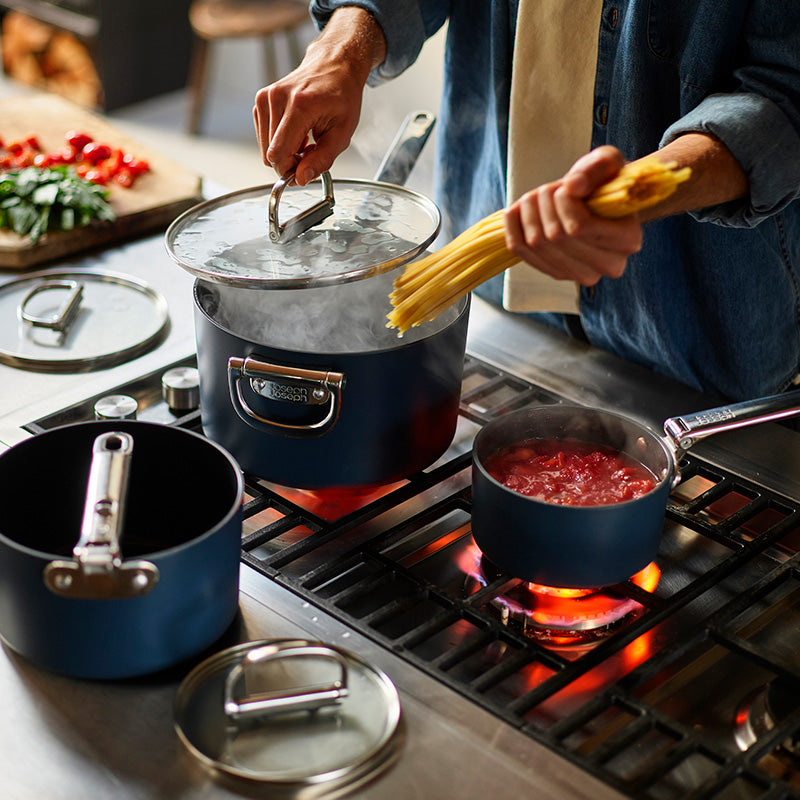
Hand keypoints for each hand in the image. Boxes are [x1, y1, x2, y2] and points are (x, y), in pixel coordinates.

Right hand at [252, 7, 385, 185]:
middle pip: (269, 153)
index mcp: (299, 105)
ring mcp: (266, 97)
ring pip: (266, 147)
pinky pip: (264, 136)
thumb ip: (322, 160)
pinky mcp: (261, 99)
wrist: (335, 65)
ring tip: (305, 139)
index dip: (289, 170)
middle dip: (289, 161)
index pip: (278, 153)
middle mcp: (277, 98)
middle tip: (310, 152)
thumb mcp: (342, 133)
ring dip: (285, 150)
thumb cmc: (342, 95)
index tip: (304, 171)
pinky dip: (280, 140)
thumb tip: (301, 178)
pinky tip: (296, 131)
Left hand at [503, 146, 643, 285]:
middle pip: (556, 236)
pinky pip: (523, 253)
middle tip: (546, 189)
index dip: (563, 201)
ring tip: (534, 197)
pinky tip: (516, 212)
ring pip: (538, 245)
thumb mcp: (608, 162)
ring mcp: (581, 274)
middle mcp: (608, 264)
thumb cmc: (605, 182)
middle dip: (543, 204)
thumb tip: (573, 185)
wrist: (598, 204)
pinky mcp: (557, 274)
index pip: (579, 227)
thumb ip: (596, 167)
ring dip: (528, 214)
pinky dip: (513, 228)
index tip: (565, 185)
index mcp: (628, 239)